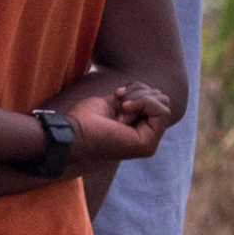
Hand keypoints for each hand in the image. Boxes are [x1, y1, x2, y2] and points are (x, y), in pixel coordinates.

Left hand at [46, 77, 177, 166]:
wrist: (70, 135)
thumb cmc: (82, 120)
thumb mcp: (111, 102)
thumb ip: (132, 99)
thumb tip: (150, 92)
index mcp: (135, 126)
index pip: (153, 99)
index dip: (137, 89)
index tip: (116, 94)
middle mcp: (143, 135)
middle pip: (162, 100)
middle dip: (141, 92)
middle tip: (120, 99)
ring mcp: (147, 142)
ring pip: (163, 104)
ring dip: (141, 97)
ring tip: (121, 105)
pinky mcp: (147, 144)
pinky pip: (163, 112)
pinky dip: (145, 103)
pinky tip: (126, 108)